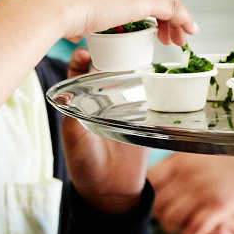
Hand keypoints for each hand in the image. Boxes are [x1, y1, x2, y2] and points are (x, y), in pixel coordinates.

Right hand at [25, 0, 196, 47]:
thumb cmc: (51, 5)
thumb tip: (77, 31)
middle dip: (168, 5)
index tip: (156, 9)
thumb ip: (80, 11)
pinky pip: (172, 7)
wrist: (50, 2)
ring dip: (178, 17)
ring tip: (177, 38)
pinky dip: (183, 20)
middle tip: (168, 29)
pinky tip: (184, 33)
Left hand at [60, 49, 147, 213]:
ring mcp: (126, 106)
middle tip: (116, 42)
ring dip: (133, 63)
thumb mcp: (75, 139)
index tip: (85, 53)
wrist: (111, 191)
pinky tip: (159, 72)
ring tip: (138, 51)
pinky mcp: (145, 116)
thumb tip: (74, 93)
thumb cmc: (86, 165)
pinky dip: (155, 82)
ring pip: (129, 77)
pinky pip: (152, 96)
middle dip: (111, 51)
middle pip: (107, 67)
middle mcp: (104, 99)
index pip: (79, 72)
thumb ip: (74, 117)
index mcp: (82, 102)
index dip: (81, 58)